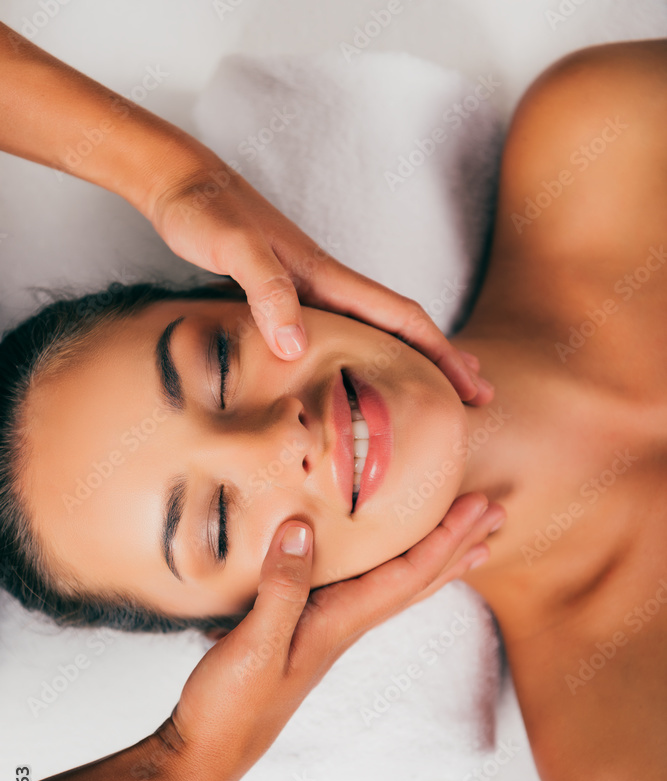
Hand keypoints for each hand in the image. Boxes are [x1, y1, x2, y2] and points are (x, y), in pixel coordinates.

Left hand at [146, 158, 493, 404]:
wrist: (180, 183)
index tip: (471, 384)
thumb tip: (299, 346)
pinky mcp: (288, 292)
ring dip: (413, 358)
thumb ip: (266, 290)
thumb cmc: (206, 212)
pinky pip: (344, 329)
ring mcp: (311, 287)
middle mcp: (328, 281)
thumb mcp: (233, 248)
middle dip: (443, 360)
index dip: (440, 352)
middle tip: (476, 397)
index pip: (401, 317)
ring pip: (377, 329)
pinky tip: (363, 369)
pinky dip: (369, 352)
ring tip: (437, 388)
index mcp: (325, 275)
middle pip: (402, 326)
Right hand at [155, 492, 503, 780]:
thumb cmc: (230, 707)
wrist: (207, 754)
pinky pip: (364, 594)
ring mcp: (327, 632)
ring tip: (468, 544)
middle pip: (416, 582)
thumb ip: (280, 589)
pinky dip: (390, 575)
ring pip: (396, 590)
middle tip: (497, 513)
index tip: (480, 506)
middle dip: (457, 546)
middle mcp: (343, 627)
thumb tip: (302, 530)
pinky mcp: (305, 634)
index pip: (408, 575)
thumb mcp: (252, 645)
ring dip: (435, 562)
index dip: (446, 538)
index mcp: (339, 624)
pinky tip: (385, 571)